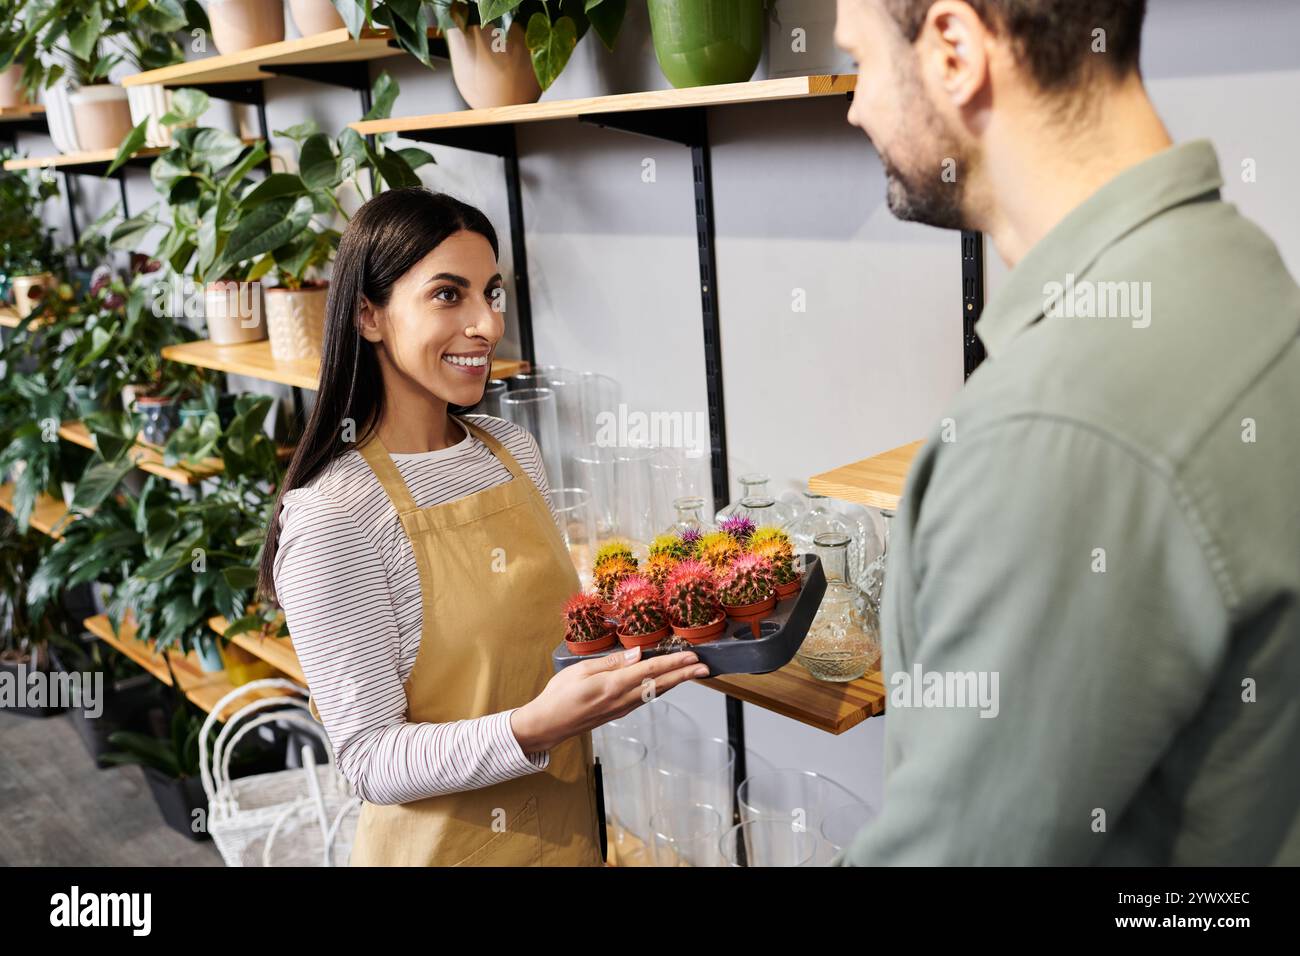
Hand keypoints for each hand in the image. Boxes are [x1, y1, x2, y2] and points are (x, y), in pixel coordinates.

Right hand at [510, 648, 709, 753]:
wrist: (547, 726)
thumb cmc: (558, 696)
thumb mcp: (581, 671)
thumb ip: (612, 662)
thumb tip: (637, 653)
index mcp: (613, 686)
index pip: (651, 671)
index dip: (674, 662)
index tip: (692, 656)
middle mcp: (622, 699)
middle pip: (660, 684)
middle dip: (684, 675)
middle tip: (705, 667)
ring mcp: (621, 708)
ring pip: (655, 692)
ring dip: (675, 681)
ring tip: (691, 673)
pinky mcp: (617, 712)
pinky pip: (645, 698)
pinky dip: (660, 688)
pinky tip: (665, 683)